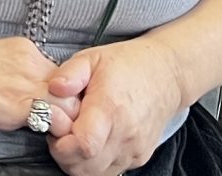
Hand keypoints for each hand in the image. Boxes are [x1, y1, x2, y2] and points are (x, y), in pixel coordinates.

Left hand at [42, 39, 195, 175]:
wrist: (168, 76)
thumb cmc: (129, 65)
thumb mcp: (93, 57)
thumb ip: (70, 73)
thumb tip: (53, 89)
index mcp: (111, 108)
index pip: (83, 145)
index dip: (61, 142)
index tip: (56, 126)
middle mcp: (125, 134)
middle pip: (84, 166)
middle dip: (63, 153)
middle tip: (62, 130)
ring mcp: (134, 150)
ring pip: (95, 174)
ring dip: (77, 161)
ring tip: (76, 134)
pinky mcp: (138, 158)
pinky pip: (109, 171)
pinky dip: (94, 163)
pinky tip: (93, 140)